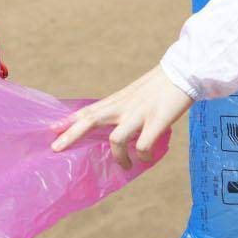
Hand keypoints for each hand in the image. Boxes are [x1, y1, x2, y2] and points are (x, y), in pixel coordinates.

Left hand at [53, 66, 192, 169]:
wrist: (185, 71)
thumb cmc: (162, 85)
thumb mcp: (136, 94)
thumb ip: (123, 109)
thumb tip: (116, 130)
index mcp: (119, 100)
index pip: (88, 110)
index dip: (69, 120)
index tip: (52, 128)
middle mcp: (124, 106)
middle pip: (90, 120)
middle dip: (71, 134)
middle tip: (56, 148)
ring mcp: (139, 114)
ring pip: (115, 139)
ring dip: (118, 157)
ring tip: (125, 166)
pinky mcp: (157, 120)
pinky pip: (142, 146)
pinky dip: (143, 156)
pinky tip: (147, 159)